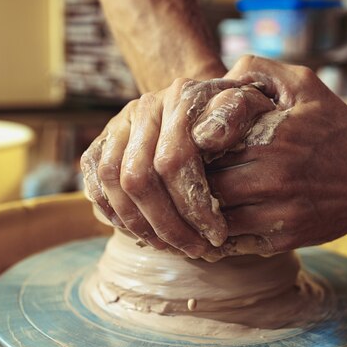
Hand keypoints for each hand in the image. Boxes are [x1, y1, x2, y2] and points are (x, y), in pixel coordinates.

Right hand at [80, 78, 274, 257]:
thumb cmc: (236, 115)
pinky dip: (116, 216)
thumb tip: (206, 138)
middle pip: (138, 177)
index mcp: (179, 97)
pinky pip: (96, 185)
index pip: (173, 160)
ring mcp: (118, 125)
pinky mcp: (100, 144)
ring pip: (113, 183)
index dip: (193, 205)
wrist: (207, 103)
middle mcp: (143, 108)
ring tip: (172, 247)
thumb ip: (235, 115)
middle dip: (167, 224)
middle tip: (195, 250)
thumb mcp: (250, 108)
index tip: (217, 235)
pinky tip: (146, 234)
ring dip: (141, 226)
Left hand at [198, 56, 346, 257]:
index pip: (205, 146)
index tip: (191, 144)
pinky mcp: (283, 239)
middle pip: (206, 184)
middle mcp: (274, 177)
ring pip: (214, 217)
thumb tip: (218, 78)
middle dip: (193, 180)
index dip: (192, 146)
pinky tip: (217, 220)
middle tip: (189, 174)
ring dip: (203, 209)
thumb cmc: (336, 128)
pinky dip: (219, 234)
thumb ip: (258, 69)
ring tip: (200, 197)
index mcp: (272, 137)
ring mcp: (278, 213)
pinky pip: (233, 242)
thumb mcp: (304, 84)